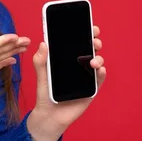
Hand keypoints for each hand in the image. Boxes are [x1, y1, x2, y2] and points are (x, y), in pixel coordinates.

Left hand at [27, 26, 105, 140]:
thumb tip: (43, 43)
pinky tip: (98, 70)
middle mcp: (78, 65)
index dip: (84, 32)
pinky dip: (101, 73)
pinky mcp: (91, 89)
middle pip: (90, 49)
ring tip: (92, 61)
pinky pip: (99, 79)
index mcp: (66, 58)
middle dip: (94, 41)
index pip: (77, 42)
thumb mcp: (41, 76)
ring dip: (98, 58)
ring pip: (97, 62)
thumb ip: (40, 61)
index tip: (88, 24)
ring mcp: (86, 76)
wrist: (50, 115)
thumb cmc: (45, 93)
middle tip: (94, 39)